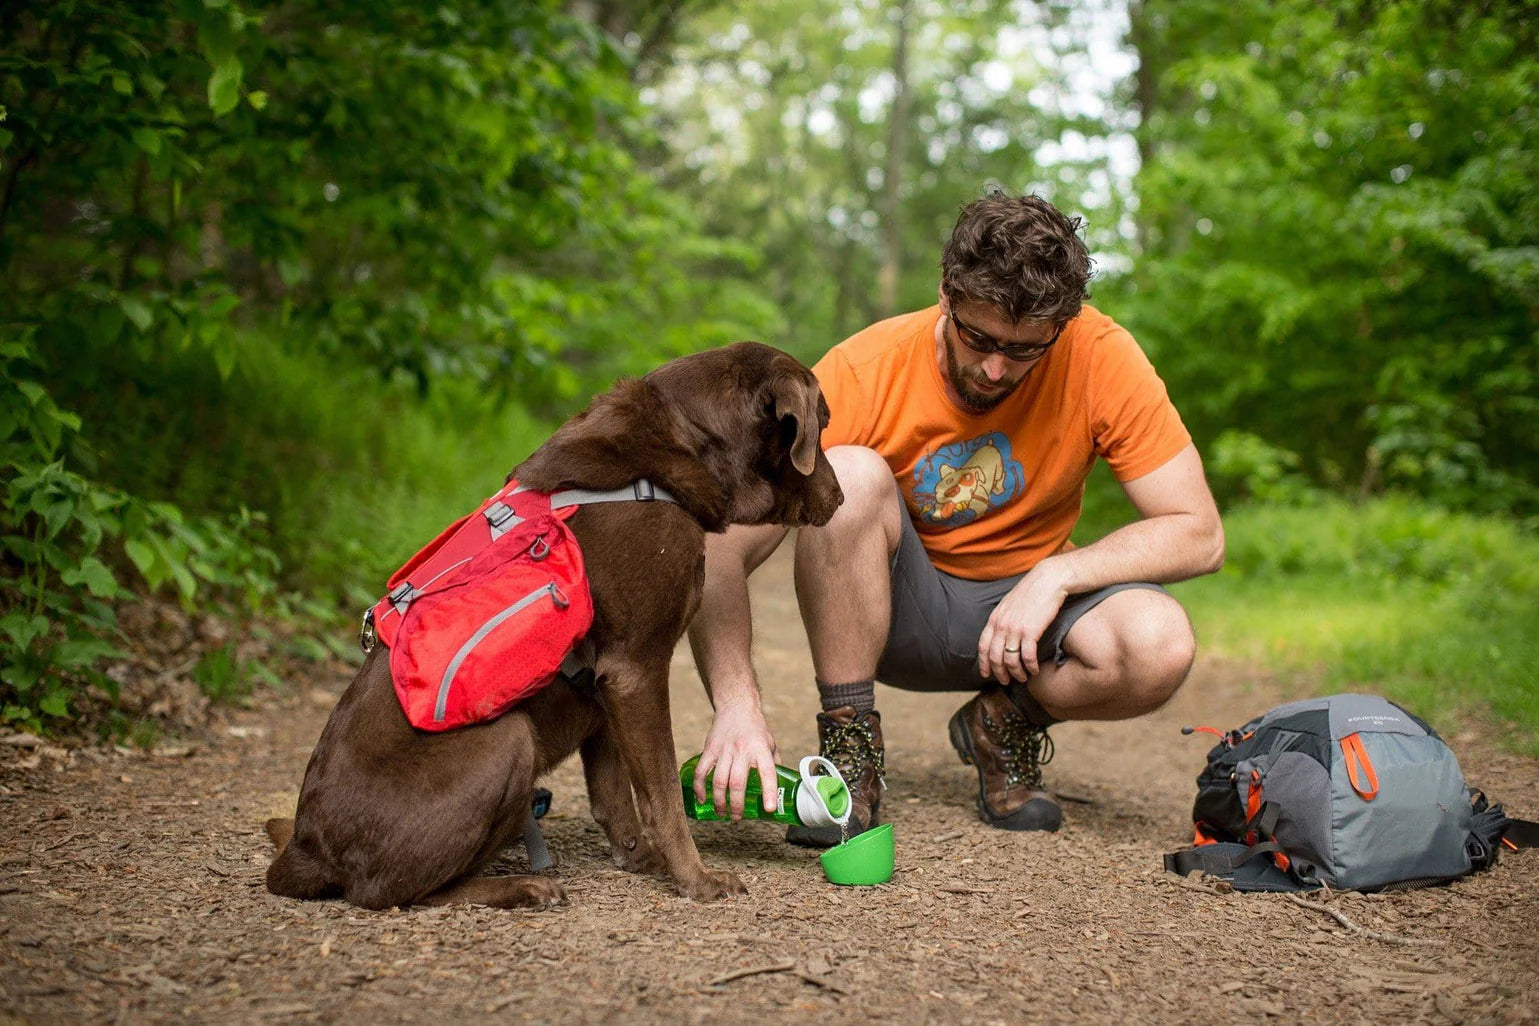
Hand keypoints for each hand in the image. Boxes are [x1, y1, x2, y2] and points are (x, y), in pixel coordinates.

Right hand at [694, 698, 780, 818]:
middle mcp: (742, 750)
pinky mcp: (710, 748)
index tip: (768, 809)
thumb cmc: (756, 727)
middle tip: (736, 817)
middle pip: (737, 782)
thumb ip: (773, 763)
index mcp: (761, 749)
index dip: (768, 791)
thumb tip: (780, 786)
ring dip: (719, 800)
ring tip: (721, 812)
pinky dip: (700, 787)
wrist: (736, 706)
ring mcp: (724, 750)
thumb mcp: (770, 743)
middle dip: (736, 804)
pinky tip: (703, 799)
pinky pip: (701, 771)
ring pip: (718, 780)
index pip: (767, 772)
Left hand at [977, 557, 1070, 684]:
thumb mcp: (1009, 604)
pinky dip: (1030, 666)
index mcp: (994, 618)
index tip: (986, 674)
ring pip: (1010, 660)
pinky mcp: (1031, 631)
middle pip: (994, 657)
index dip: (983, 663)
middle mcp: (1002, 625)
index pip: (982, 646)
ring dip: (1016, 673)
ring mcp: (1015, 628)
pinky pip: (1027, 656)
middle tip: (1006, 682)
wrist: (1048, 580)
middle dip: (999, 673)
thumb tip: (1000, 635)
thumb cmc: (1031, 592)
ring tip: (1022, 678)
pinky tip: (1034, 670)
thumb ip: (1002, 619)